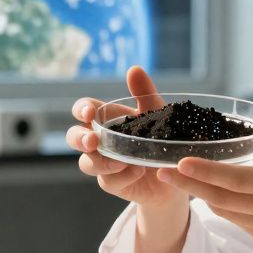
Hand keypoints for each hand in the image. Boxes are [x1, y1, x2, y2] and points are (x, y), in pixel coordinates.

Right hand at [65, 66, 181, 208]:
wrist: (178, 171)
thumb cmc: (162, 137)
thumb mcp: (157, 113)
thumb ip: (144, 93)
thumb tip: (134, 69)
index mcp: (106, 119)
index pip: (83, 110)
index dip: (80, 109)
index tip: (89, 113)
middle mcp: (99, 140)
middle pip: (73, 137)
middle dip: (79, 139)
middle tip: (92, 141)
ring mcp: (103, 163)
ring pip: (86, 163)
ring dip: (100, 162)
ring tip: (121, 161)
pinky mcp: (113, 183)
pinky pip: (108, 181)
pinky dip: (122, 176)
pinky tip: (137, 171)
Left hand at [157, 108, 252, 252]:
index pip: (238, 180)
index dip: (207, 172)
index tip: (180, 162)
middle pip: (221, 197)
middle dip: (189, 184)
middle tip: (160, 171)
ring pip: (224, 210)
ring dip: (199, 194)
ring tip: (175, 177)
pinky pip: (235, 218)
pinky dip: (217, 204)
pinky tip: (203, 190)